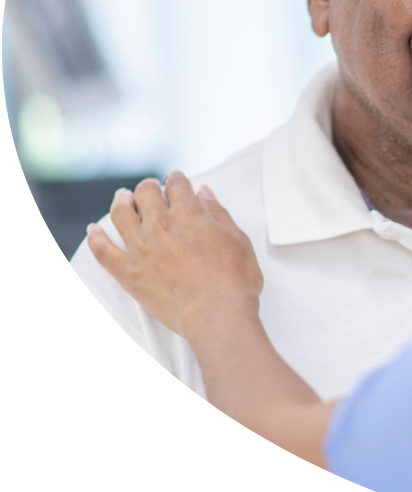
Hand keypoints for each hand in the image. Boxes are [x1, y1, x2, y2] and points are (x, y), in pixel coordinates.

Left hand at [88, 171, 263, 339]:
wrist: (217, 312)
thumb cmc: (234, 279)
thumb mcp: (238, 238)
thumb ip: (219, 212)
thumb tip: (205, 191)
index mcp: (189, 212)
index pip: (177, 184)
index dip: (176, 179)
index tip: (176, 181)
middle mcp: (160, 224)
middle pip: (146, 193)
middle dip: (149, 187)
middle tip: (150, 188)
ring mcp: (140, 248)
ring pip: (120, 214)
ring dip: (121, 201)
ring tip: (123, 198)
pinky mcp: (127, 272)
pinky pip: (102, 250)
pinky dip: (95, 237)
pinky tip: (93, 230)